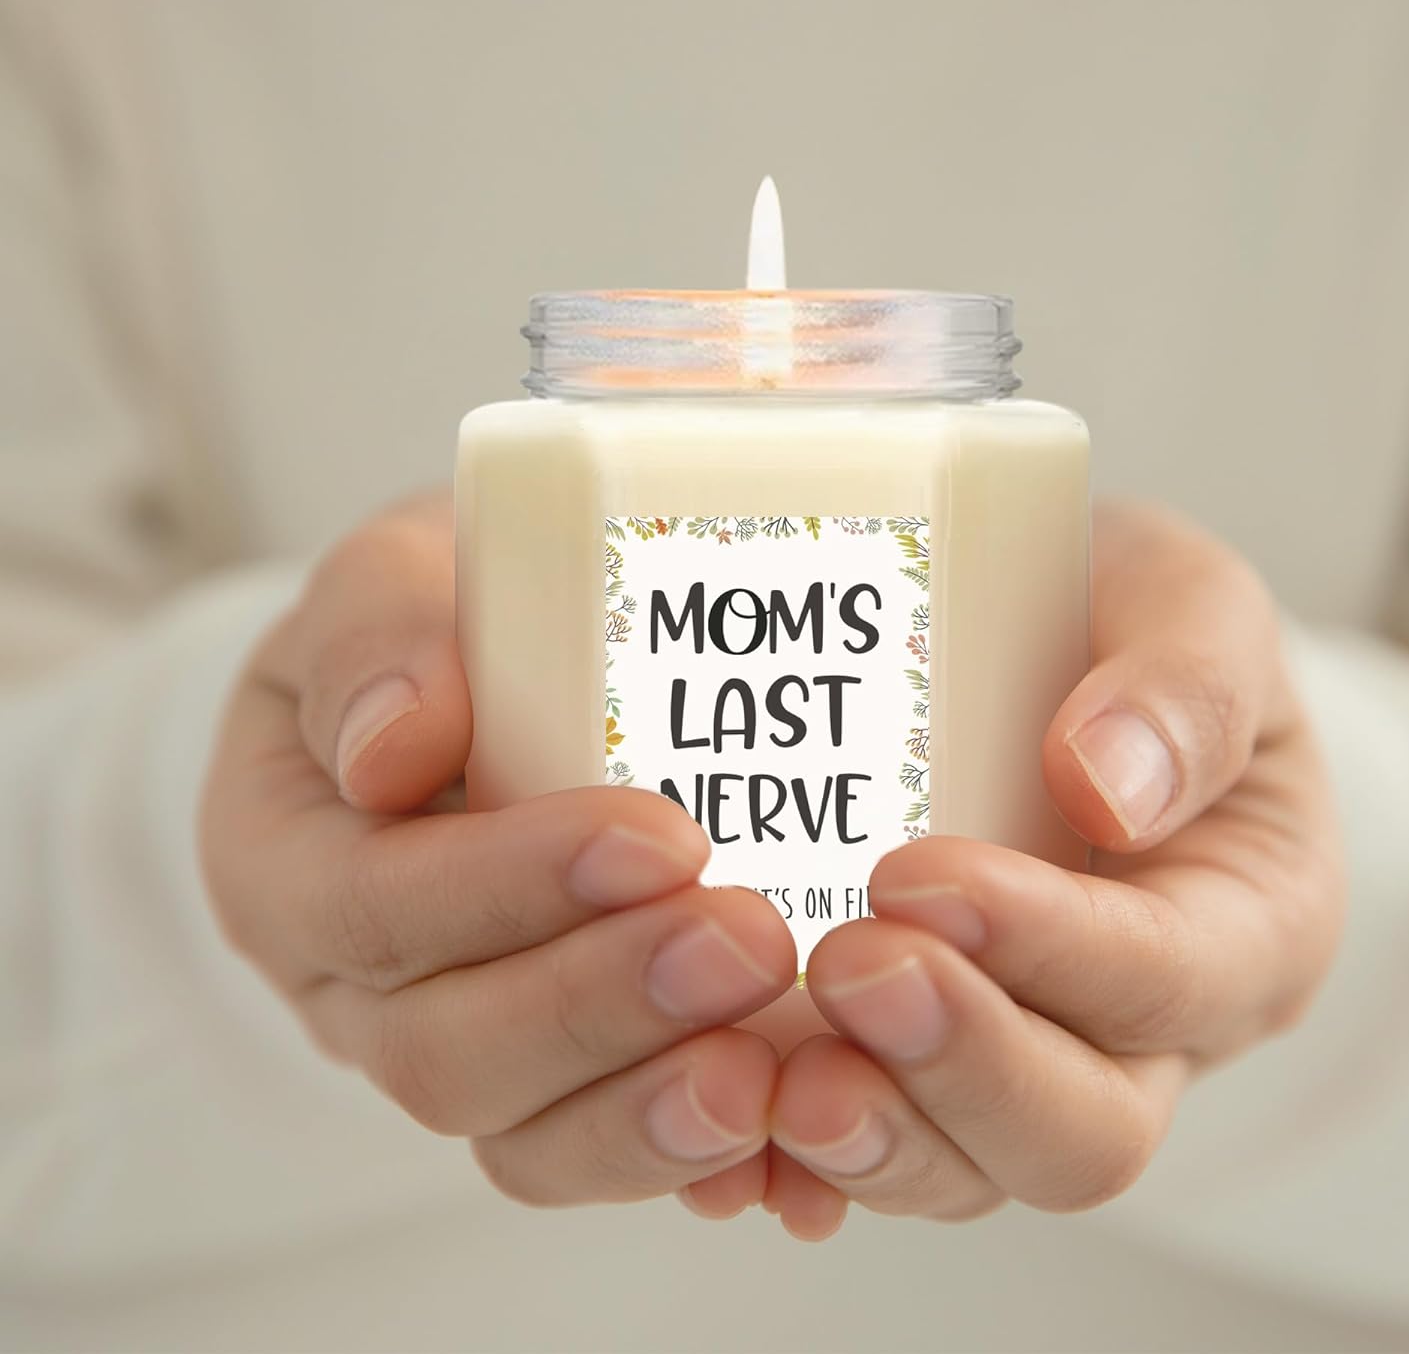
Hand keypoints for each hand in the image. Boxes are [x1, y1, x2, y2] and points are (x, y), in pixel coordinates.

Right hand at [199, 494, 795, 1207]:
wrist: (477, 682)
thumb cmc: (434, 624)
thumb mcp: (384, 581)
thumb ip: (380, 635)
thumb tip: (396, 744)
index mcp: (288, 862)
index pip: (374, 905)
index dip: (508, 888)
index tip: (658, 836)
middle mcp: (358, 988)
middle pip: (449, 1052)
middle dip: (604, 1005)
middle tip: (748, 939)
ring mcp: (459, 1047)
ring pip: (527, 1136)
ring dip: (650, 1110)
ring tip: (770, 1070)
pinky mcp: (562, 1083)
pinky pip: (610, 1152)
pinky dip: (697, 1157)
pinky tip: (789, 1145)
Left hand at [702, 500, 1343, 1238]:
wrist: (1050, 655)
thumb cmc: (1127, 629)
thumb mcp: (1193, 607)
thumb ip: (1188, 683)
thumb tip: (1104, 784)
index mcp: (1246, 926)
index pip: (1167, 977)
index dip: (1048, 946)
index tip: (914, 875)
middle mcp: (1146, 1038)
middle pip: (1079, 1132)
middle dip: (958, 1065)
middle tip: (845, 969)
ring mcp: (1023, 1070)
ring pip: (962, 1170)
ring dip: (867, 1138)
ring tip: (773, 1080)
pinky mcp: (914, 1075)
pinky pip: (861, 1159)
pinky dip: (790, 1164)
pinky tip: (724, 1139)